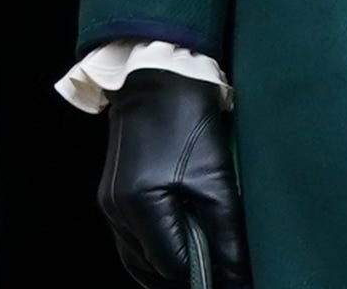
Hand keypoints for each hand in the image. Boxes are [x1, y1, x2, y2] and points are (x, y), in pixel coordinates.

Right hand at [98, 71, 250, 286]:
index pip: (171, 268)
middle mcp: (116, 209)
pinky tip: (176, 246)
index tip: (228, 279)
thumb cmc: (189, 123)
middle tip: (215, 273)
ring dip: (165, 267)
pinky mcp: (111, 194)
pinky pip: (129, 239)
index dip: (203, 278)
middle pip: (149, 270)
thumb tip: (237, 281)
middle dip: (182, 277)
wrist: (158, 78)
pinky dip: (152, 250)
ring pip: (137, 258)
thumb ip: (227, 239)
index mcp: (140, 206)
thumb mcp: (218, 181)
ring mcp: (109, 202)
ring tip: (200, 263)